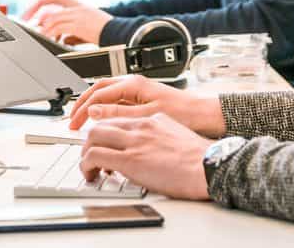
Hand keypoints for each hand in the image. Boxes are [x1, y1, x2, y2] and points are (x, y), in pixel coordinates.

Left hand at [21, 0, 112, 44]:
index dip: (44, 1)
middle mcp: (77, 7)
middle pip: (51, 2)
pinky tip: (46, 39)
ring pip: (52, 17)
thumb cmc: (107, 33)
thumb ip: (73, 33)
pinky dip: (50, 33)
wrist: (121, 33)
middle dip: (35, 10)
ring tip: (35, 34)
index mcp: (80, 6)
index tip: (33, 10)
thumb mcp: (88, 30)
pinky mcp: (79, 24)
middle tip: (25, 20)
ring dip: (41, 26)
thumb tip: (62, 40)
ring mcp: (78, 15)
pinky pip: (59, 27)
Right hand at [69, 74, 225, 137]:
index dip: (82, 109)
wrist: (203, 114)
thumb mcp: (146, 116)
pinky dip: (103, 109)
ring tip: (82, 120)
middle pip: (98, 89)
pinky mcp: (141, 98)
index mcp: (133, 84)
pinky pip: (115, 100)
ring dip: (92, 105)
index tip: (73, 124)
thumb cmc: (182, 112)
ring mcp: (137, 90)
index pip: (98, 94)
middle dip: (82, 104)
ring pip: (106, 94)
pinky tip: (101, 121)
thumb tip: (95, 111)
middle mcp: (133, 83)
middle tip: (72, 121)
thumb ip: (118, 113)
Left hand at [80, 114, 211, 199]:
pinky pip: (95, 155)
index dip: (106, 132)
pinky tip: (91, 174)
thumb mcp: (177, 135)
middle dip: (89, 140)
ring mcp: (135, 141)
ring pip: (93, 136)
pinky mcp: (130, 159)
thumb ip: (159, 135)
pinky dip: (86, 164)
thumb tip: (150, 148)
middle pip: (102, 123)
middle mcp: (141, 126)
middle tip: (89, 154)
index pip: (119, 118)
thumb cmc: (199, 158)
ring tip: (89, 167)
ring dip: (85, 153)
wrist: (208, 166)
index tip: (102, 143)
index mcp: (153, 119)